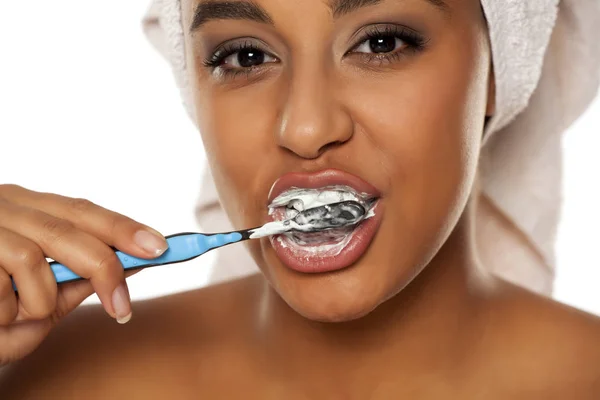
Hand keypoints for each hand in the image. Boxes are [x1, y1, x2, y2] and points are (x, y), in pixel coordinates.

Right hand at [0, 184, 167, 364]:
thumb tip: (123, 275)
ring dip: (39, 300)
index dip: (122, 227)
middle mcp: (2, 206)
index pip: (82, 210)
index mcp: (26, 208)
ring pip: (33, 258)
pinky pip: (0, 284)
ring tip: (21, 315)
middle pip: (69, 227)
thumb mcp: (32, 299)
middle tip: (121, 308)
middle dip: (104, 268)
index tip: (161, 246)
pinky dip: (6, 311)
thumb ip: (69, 286)